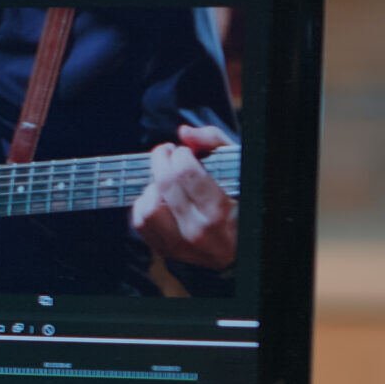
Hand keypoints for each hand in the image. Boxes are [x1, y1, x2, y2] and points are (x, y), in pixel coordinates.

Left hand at [131, 125, 236, 271]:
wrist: (243, 248)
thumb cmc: (243, 205)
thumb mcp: (240, 170)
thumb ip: (216, 145)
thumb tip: (185, 133)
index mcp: (218, 212)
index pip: (184, 173)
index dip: (180, 154)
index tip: (184, 151)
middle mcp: (196, 231)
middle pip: (164, 184)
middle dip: (162, 160)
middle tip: (168, 153)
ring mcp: (179, 244)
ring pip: (147, 206)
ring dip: (152, 186)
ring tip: (165, 179)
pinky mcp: (165, 250)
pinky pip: (140, 222)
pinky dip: (145, 204)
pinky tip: (160, 196)